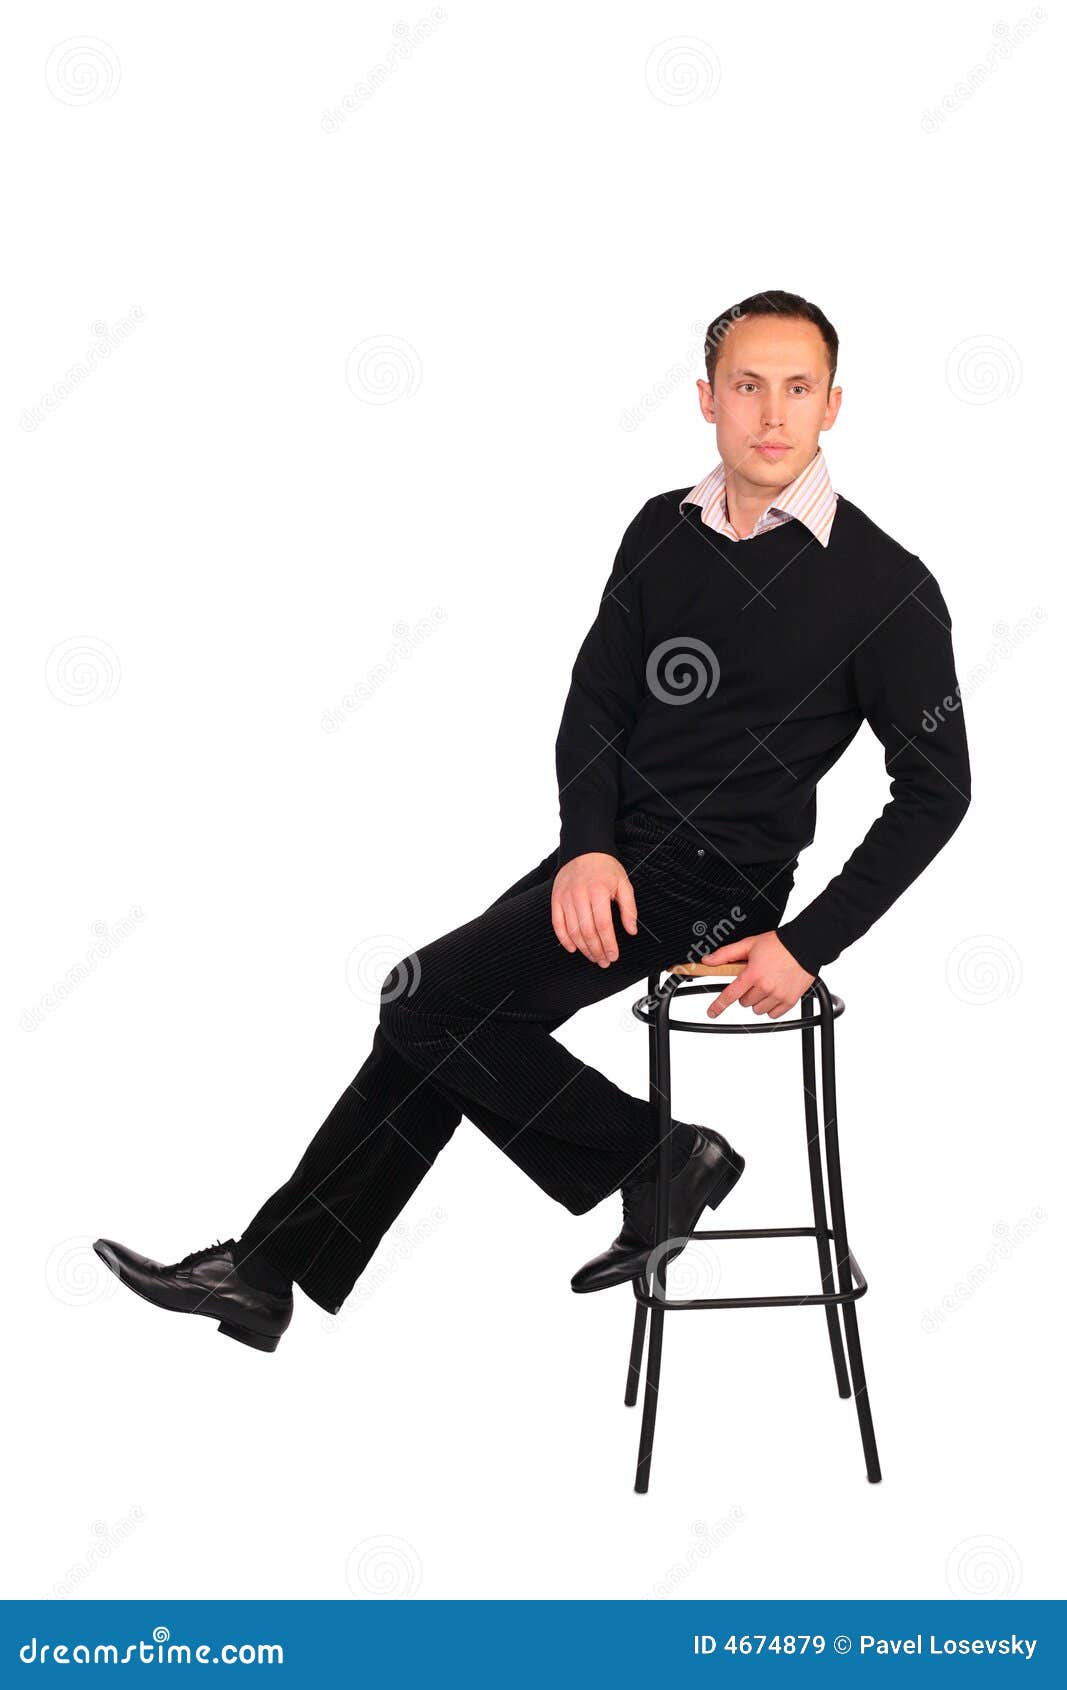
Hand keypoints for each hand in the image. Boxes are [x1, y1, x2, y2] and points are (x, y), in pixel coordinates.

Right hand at [551, 853, 637, 966]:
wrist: (584, 850)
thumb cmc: (605, 868)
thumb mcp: (624, 884)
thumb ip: (629, 908)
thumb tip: (631, 930)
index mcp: (598, 891)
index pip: (603, 925)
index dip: (609, 944)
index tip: (613, 955)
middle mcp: (580, 895)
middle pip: (587, 931)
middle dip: (596, 950)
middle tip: (604, 961)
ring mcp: (566, 898)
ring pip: (572, 931)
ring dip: (583, 948)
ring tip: (593, 957)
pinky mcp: (556, 899)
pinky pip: (557, 924)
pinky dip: (564, 939)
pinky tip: (573, 948)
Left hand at [700, 932, 814, 1018]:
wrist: (805, 945)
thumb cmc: (778, 944)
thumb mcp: (749, 944)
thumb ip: (726, 954)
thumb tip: (708, 960)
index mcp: (753, 973)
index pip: (730, 994)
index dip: (718, 1005)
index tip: (712, 1012)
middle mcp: (765, 986)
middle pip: (744, 1002)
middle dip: (745, 993)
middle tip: (754, 980)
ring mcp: (778, 995)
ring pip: (758, 1009)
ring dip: (758, 1001)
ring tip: (765, 985)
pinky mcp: (790, 1000)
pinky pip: (773, 1014)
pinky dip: (771, 1007)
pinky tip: (774, 993)